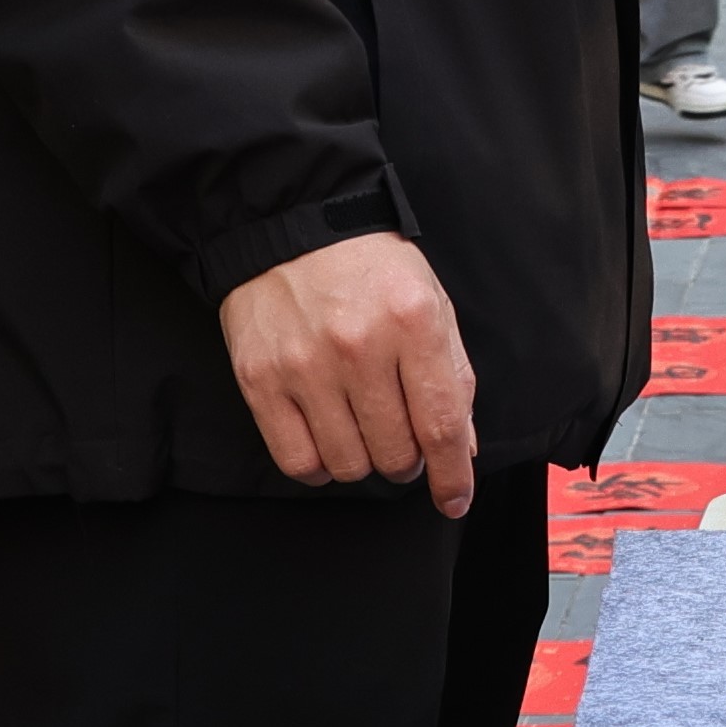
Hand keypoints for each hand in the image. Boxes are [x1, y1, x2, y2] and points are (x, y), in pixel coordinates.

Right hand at [220, 232, 477, 514]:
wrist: (291, 226)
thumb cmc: (371, 266)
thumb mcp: (432, 302)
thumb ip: (452, 374)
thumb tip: (464, 446)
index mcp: (414, 324)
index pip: (442, 425)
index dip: (453, 475)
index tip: (455, 499)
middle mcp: (360, 348)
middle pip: (395, 453)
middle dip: (408, 462)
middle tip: (403, 442)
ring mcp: (305, 366)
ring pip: (349, 464)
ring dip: (365, 462)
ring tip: (365, 432)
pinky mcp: (260, 381)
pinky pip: (297, 460)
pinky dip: (320, 468)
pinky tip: (329, 444)